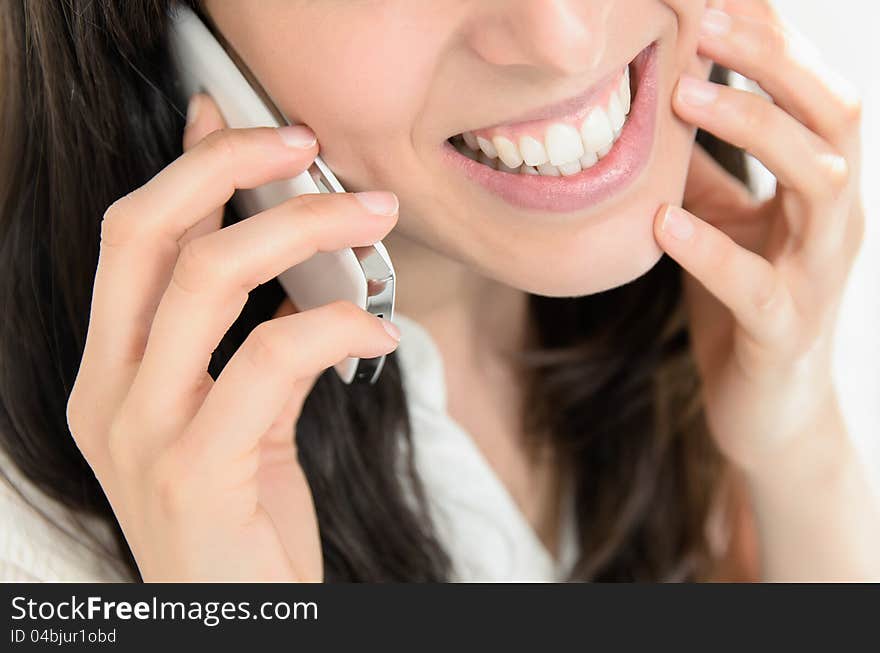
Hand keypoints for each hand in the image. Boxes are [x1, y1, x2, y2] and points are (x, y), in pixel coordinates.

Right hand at [65, 94, 401, 580]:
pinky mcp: (196, 469)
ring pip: (208, 279)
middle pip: (147, 234)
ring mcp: (142, 432)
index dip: (188, 166)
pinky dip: (333, 327)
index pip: (132, 237)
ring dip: (302, 229)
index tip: (248, 128)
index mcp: (112, 372)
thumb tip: (288, 255)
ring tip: (372, 218)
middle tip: (310, 147)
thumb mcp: (240, 416)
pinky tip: (377, 333)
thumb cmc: (243, 517)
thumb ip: (252, 336)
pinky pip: (268, 360)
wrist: (237, 621)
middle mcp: (108, 393)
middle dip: (231, 168)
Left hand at [653, 0, 864, 473]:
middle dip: (773, 61)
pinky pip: (755, 284)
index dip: (771, 35)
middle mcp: (833, 218)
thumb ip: (704, 172)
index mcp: (819, 185)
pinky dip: (711, 249)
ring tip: (686, 95)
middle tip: (704, 19)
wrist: (769, 409)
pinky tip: (663, 221)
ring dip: (756, 128)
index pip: (806, 91)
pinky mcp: (785, 329)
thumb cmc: (746, 304)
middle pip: (831, 116)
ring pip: (819, 183)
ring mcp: (818, 273)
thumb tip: (665, 106)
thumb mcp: (723, 223)